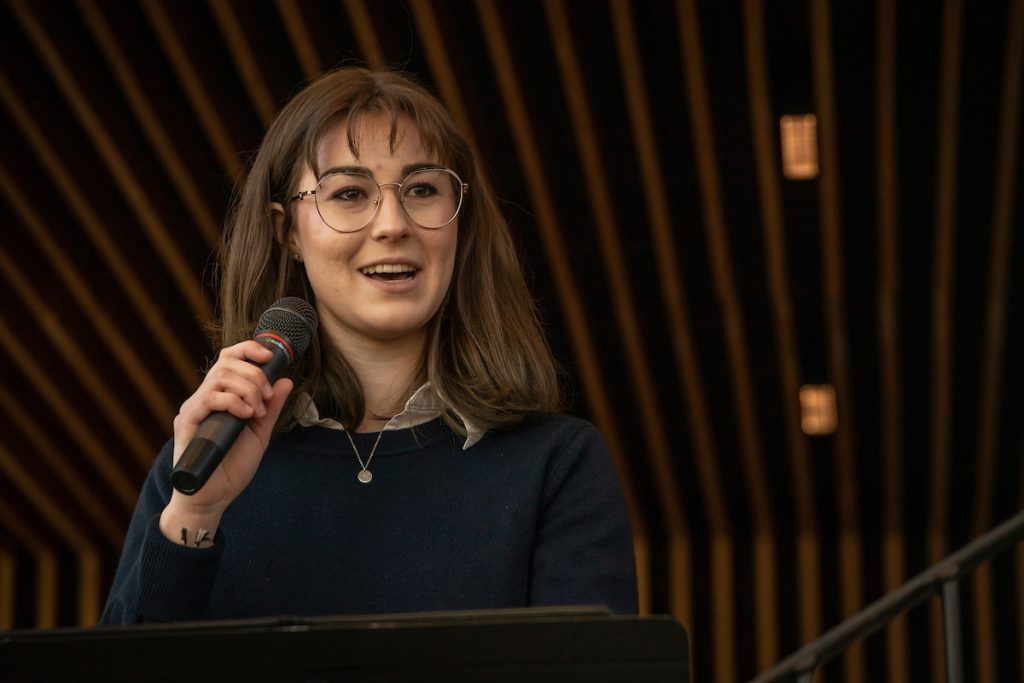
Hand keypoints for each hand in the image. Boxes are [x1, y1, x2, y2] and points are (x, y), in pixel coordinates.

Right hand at [159, 340, 293, 542]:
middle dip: (255, 375)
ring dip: (247, 389)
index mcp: (221, 396)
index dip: (249, 349)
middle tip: (267, 397)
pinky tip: (246, 416)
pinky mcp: (187, 423)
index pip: (229, 358)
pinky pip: (208, 399)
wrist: (215, 497)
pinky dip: (233, 402)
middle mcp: (204, 397)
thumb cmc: (233, 466)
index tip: (270, 357)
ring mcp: (195, 409)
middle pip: (227, 363)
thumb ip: (271, 407)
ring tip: (257, 412)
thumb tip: (286, 381)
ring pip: (220, 378)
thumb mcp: (260, 432)